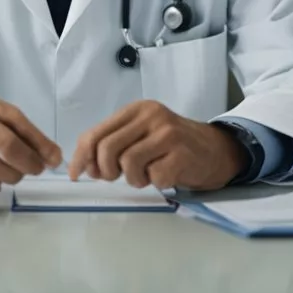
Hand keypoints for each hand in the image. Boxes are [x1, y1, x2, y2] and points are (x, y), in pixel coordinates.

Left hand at [69, 100, 247, 190]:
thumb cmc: (172, 146)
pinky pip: (154, 177)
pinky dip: (155, 183)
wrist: (215, 150)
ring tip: (146, 176)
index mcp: (136, 110)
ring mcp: (168, 133)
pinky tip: (165, 176)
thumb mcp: (140, 136)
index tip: (76, 174)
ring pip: (128, 164)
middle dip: (106, 170)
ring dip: (133, 179)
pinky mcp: (182, 154)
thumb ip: (112, 145)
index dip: (81, 157)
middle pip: (108, 148)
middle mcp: (151, 116)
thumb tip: (84, 166)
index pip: (96, 133)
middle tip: (116, 177)